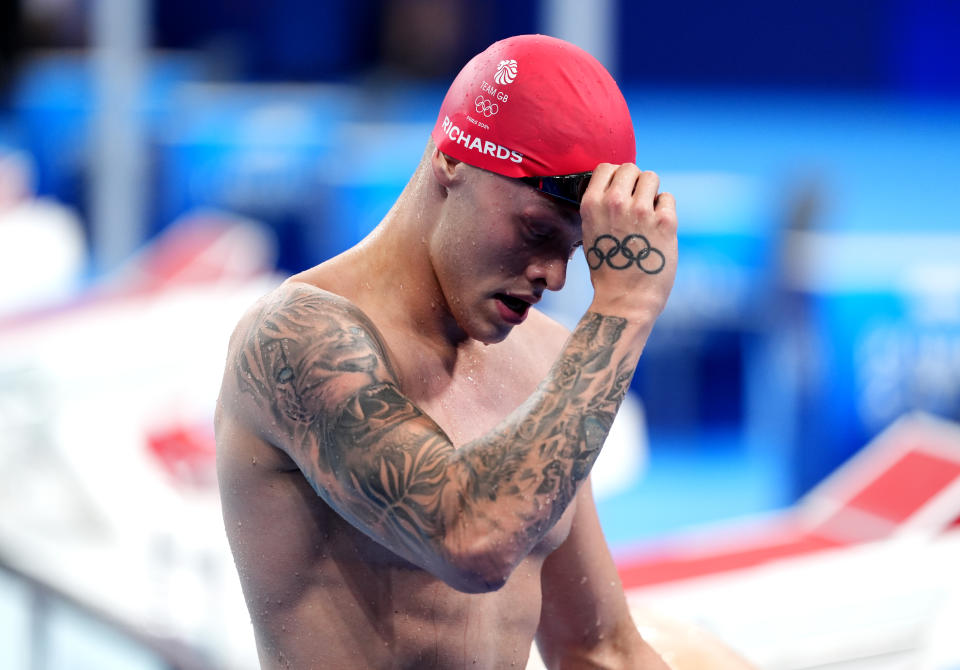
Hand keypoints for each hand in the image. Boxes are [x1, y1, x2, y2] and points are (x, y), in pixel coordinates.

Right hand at [580, 164, 677, 322]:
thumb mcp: (590, 234)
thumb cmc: (608, 269)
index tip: (619, 191)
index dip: (615, 177)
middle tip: (636, 203)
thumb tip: (617, 188)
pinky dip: (664, 210)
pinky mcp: (664, 221)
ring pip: (651, 178)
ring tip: (647, 215)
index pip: (606, 168)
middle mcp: (615, 202)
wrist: (625, 299)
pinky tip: (657, 229)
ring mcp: (641, 211)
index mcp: (592, 205)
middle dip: (635, 182)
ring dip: (651, 193)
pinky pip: (667, 198)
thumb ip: (601, 208)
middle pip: (631, 168)